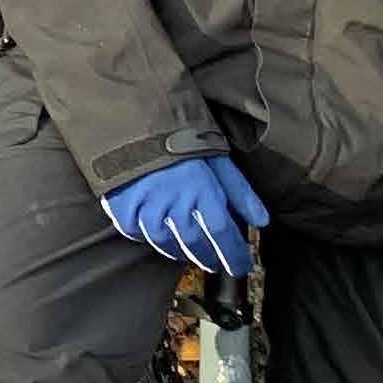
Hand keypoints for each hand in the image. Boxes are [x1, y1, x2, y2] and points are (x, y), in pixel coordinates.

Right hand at [101, 151, 269, 276]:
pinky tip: (157, 233)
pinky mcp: (120, 206)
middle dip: (209, 257)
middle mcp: (174, 203)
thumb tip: (262, 221)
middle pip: (195, 244)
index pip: (223, 235)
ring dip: (180, 251)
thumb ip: (240, 192)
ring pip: (165, 243)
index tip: (241, 267)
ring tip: (188, 250)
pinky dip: (148, 237)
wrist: (131, 115)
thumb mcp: (218, 158)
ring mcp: (145, 206)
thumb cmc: (180, 135)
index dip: (234, 256)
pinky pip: (136, 233)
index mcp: (202, 190)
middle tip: (215, 261)